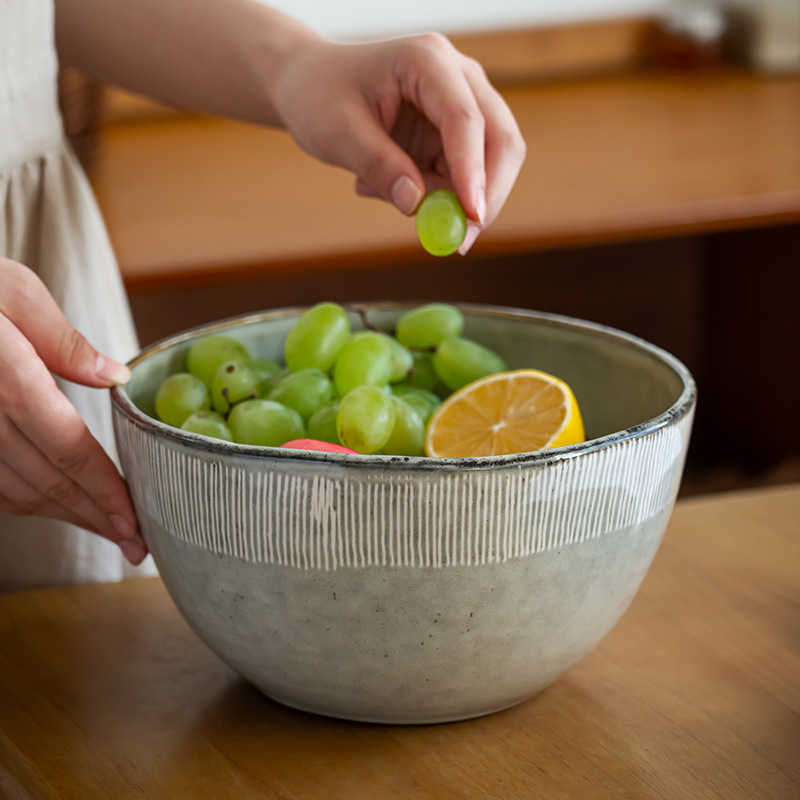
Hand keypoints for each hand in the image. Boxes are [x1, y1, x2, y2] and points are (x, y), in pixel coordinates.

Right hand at [0, 258, 146, 563]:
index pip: (68, 449)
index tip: (135, 521)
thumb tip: (116, 378)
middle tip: (134, 543)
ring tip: (105, 530)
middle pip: (47, 481)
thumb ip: (64, 341)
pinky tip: (54, 506)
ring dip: (64, 516)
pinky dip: (25, 501)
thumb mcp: (13, 291)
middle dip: (95, 518)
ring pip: (15, 492)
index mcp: (6, 379)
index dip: (104, 492)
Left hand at [269, 32, 525, 253]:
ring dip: (451, 198)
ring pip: (489, 165)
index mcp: (427, 60)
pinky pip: (464, 177)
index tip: (471, 216)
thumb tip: (416, 205)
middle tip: (459, 242)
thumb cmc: (320, 96)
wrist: (311, 84)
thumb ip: (379, 167)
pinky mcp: (456, 134)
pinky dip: (437, 196)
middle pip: (500, 140)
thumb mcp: (338, 133)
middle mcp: (457, 77)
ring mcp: (463, 104)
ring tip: (381, 190)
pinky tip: (389, 184)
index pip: (465, 118)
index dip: (473, 171)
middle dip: (486, 195)